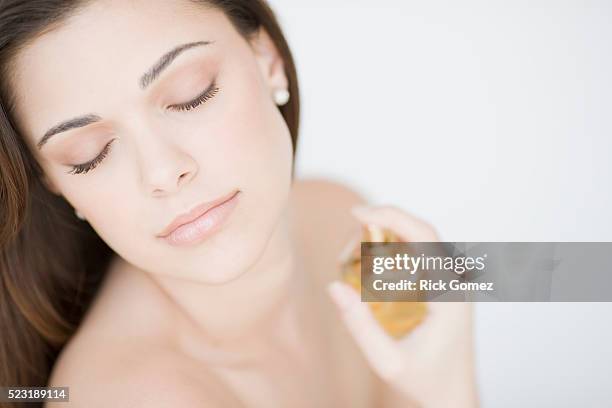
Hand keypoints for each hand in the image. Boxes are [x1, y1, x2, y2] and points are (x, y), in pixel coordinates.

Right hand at [326, 205, 478, 407]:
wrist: (453, 396)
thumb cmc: (425, 382)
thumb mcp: (387, 361)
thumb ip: (359, 326)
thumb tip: (333, 286)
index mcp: (450, 291)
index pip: (424, 235)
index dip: (391, 215)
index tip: (356, 212)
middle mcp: (456, 279)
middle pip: (418, 231)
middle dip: (380, 225)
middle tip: (345, 247)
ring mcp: (453, 280)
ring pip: (417, 240)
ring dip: (385, 237)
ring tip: (352, 257)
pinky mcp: (444, 285)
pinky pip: (419, 254)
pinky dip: (392, 250)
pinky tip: (370, 264)